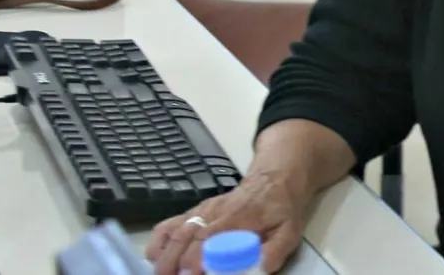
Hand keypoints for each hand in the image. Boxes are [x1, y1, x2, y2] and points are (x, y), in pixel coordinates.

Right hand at [145, 171, 307, 273]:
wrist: (274, 178)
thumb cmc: (281, 208)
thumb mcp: (289, 230)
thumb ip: (275, 250)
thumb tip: (262, 268)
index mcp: (236, 218)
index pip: (209, 237)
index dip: (197, 257)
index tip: (192, 274)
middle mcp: (214, 213)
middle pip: (186, 236)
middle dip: (174, 261)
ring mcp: (203, 211)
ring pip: (175, 229)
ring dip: (164, 253)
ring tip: (159, 272)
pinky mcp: (197, 212)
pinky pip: (172, 223)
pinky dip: (159, 238)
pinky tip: (154, 255)